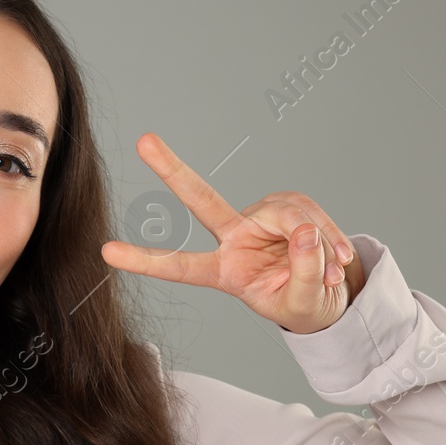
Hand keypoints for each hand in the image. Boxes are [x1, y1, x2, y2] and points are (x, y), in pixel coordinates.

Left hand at [101, 133, 364, 334]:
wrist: (329, 293)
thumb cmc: (302, 303)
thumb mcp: (303, 302)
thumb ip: (305, 271)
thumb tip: (305, 232)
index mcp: (224, 271)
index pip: (180, 266)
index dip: (146, 261)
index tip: (107, 252)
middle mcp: (235, 237)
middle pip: (202, 200)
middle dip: (171, 170)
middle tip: (143, 141)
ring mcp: (260, 217)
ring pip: (289, 215)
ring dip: (319, 245)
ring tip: (332, 272)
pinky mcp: (288, 204)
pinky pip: (311, 215)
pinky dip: (331, 238)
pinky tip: (338, 258)